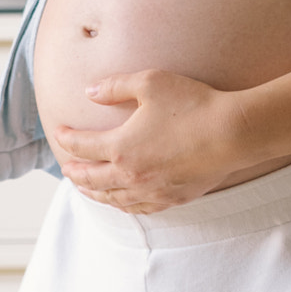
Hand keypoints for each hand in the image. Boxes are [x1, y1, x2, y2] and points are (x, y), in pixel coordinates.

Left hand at [52, 70, 248, 213]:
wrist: (232, 133)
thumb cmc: (192, 104)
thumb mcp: (150, 83)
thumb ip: (115, 86)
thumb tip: (89, 91)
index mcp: (121, 147)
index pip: (83, 146)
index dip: (67, 139)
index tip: (59, 132)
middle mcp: (131, 174)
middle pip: (92, 179)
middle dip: (74, 172)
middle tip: (65, 168)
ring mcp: (151, 190)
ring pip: (112, 198)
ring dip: (93, 192)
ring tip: (84, 188)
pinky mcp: (171, 198)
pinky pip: (138, 208)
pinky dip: (121, 205)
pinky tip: (120, 201)